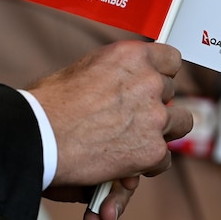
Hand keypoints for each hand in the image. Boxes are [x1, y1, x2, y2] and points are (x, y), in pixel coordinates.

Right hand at [29, 40, 192, 188]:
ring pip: (181, 123)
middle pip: (172, 92)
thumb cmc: (48, 105)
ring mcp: (155, 116)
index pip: (170, 58)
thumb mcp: (82, 70)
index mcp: (131, 56)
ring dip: (162, 131)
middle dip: (156, 104)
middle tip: (135, 117)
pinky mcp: (152, 149)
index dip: (161, 73)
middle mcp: (149, 82)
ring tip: (138, 140)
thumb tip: (118, 84)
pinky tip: (127, 163)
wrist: (39, 137)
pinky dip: (148, 164)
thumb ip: (111, 74)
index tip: (154, 82)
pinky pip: (164, 157)